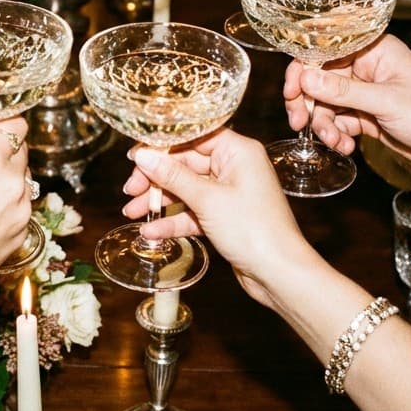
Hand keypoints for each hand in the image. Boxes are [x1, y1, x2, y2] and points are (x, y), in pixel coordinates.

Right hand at [0, 118, 32, 301]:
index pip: (16, 125)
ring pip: (22, 180)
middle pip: (21, 151)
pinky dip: (7, 206)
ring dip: (6, 180)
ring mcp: (22, 208)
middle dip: (2, 152)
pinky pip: (20, 207)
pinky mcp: (23, 231)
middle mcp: (13, 182)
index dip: (2, 125)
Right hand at [118, 129, 315, 306]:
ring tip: (132, 213)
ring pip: (186, 190)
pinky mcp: (225, 217)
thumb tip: (143, 155)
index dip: (162, 146)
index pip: (193, 137)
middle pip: (185, 164)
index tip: (135, 156)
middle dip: (155, 178)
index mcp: (238, 152)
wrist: (280, 274)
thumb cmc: (255, 230)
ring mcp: (229, 193)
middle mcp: (234, 168)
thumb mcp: (207, 200)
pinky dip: (174, 220)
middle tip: (130, 190)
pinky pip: (193, 212)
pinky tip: (152, 232)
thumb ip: (173, 176)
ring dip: (160, 201)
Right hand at [282, 34, 410, 176]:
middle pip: (319, 79)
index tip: (291, 90)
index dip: (303, 68)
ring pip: (326, 103)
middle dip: (307, 102)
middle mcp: (367, 68)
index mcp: (375, 50)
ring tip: (334, 141)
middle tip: (299, 121)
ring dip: (323, 123)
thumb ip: (344, 91)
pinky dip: (336, 135)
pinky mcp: (368, 116)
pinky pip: (339, 121)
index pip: (326, 50)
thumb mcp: (387, 102)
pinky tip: (346, 147)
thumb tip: (305, 77)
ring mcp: (366, 93)